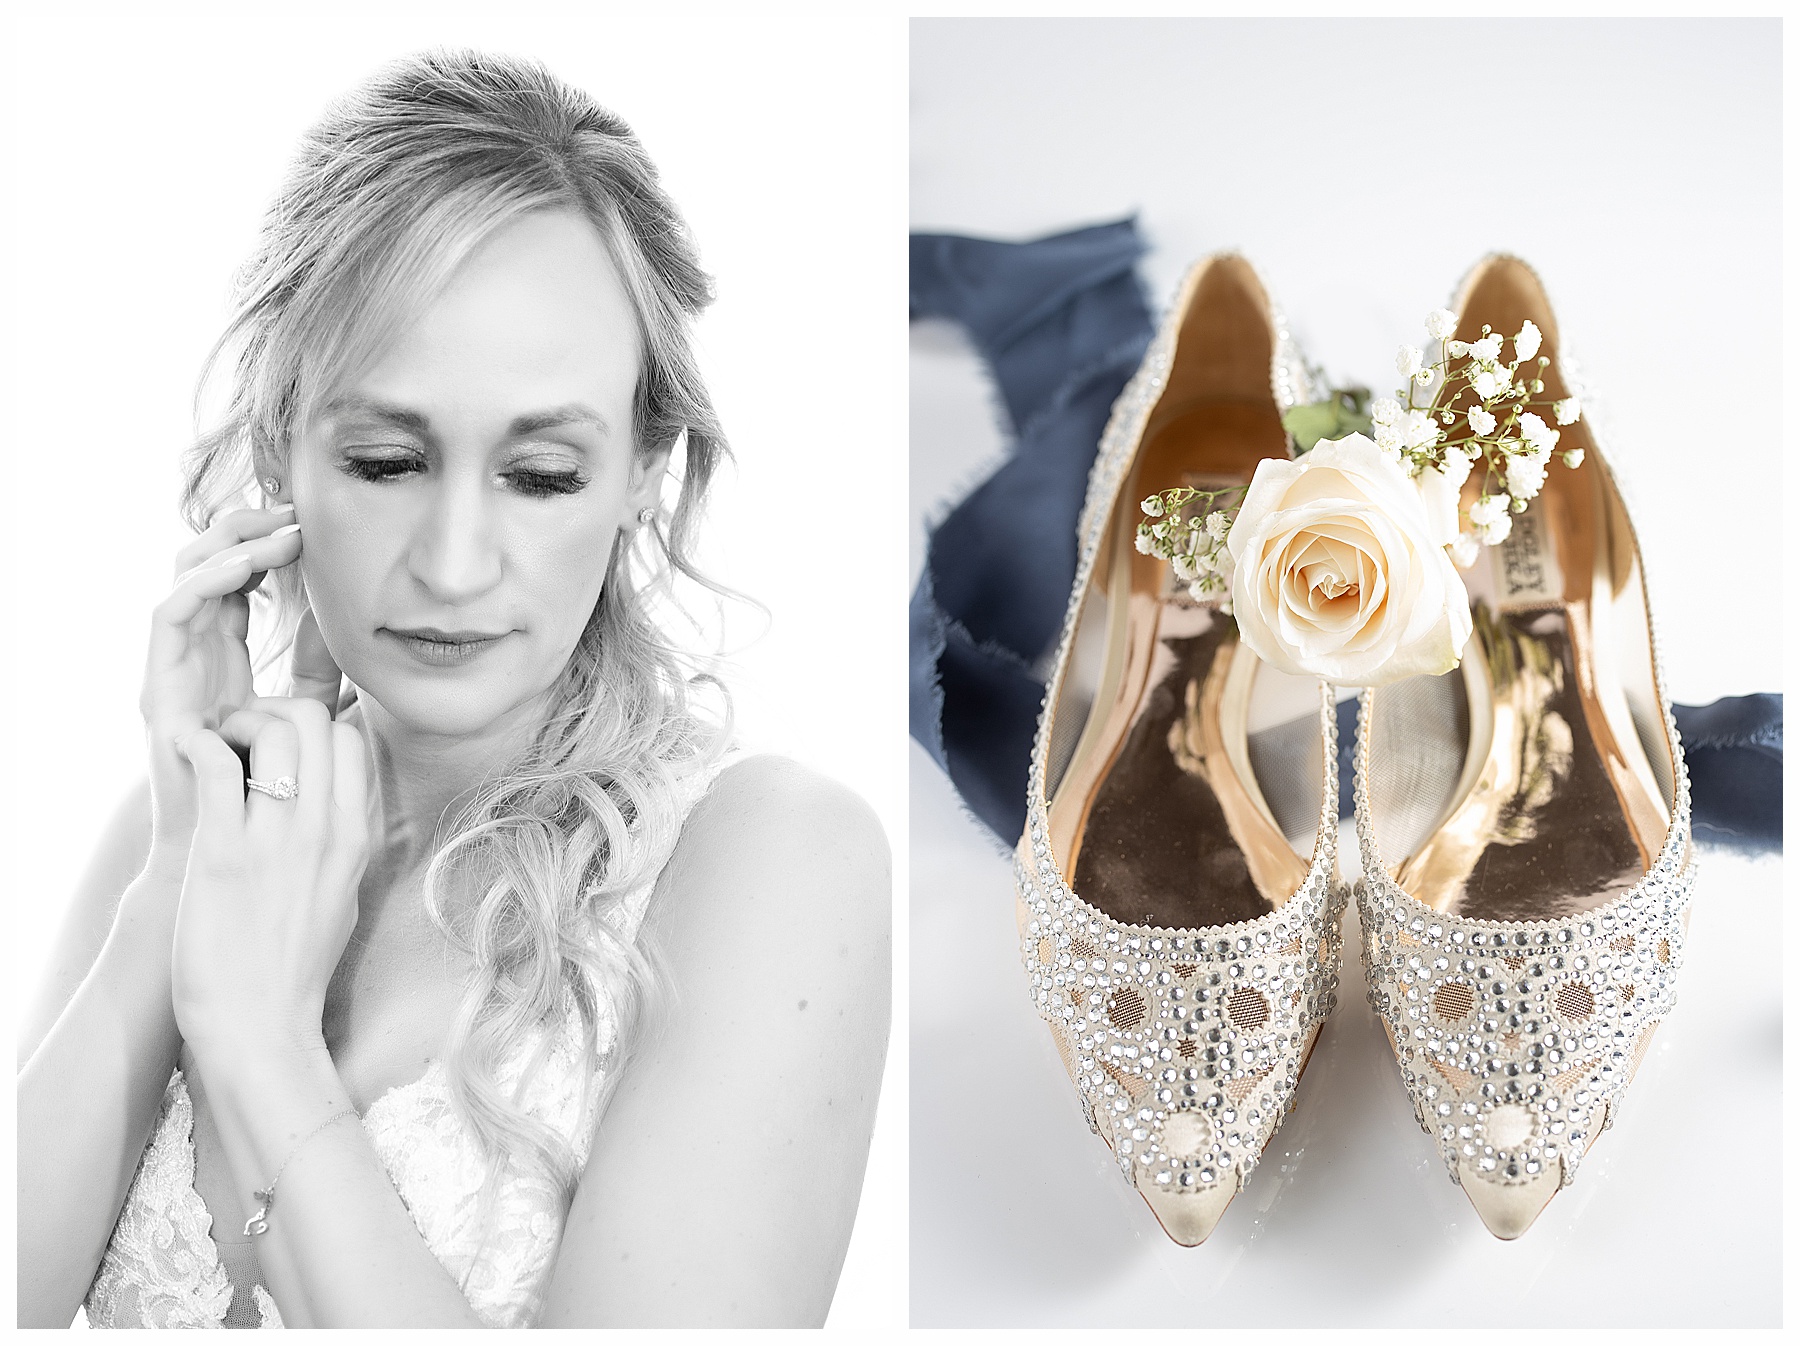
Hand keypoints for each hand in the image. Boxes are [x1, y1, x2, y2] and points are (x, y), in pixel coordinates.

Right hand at [142, 507, 303, 849]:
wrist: (229, 852)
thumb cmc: (266, 790)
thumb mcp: (303, 716)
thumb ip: (317, 673)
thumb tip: (341, 625)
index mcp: (224, 656)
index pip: (238, 581)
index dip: (269, 544)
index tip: (314, 523)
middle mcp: (192, 656)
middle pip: (206, 567)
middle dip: (247, 530)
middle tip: (295, 512)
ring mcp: (171, 670)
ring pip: (185, 578)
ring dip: (231, 546)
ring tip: (278, 531)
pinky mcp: (156, 688)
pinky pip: (169, 615)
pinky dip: (205, 582)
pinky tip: (245, 567)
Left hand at [170, 696, 369, 1063]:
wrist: (261, 1027)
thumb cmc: (293, 968)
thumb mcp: (343, 893)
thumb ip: (341, 840)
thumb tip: (330, 802)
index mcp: (356, 837)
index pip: (350, 738)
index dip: (310, 725)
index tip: (276, 746)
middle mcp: (326, 830)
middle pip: (316, 718)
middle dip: (271, 710)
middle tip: (239, 738)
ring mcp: (278, 841)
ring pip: (275, 729)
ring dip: (236, 723)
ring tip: (214, 747)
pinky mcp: (224, 854)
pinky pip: (220, 767)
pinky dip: (201, 744)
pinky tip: (191, 755)